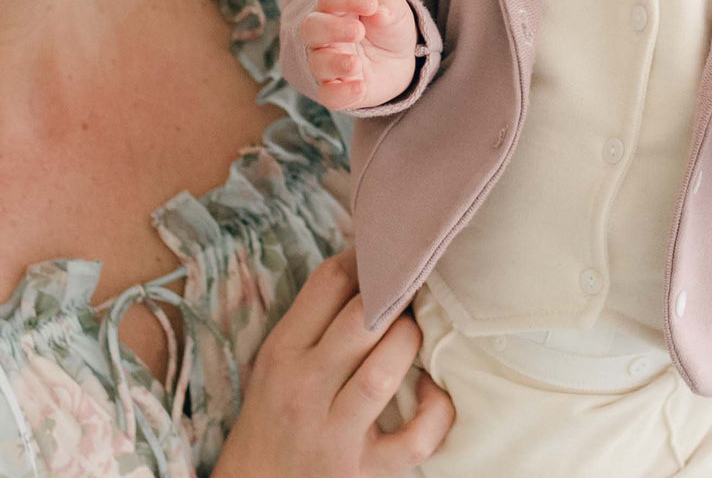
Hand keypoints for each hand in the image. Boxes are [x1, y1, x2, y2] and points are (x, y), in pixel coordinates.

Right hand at [214, 247, 452, 477]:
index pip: (330, 281)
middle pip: (361, 319)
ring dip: (410, 342)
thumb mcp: (279, 358)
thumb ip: (318, 314)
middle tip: (416, 287)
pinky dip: (435, 411)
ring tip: (415, 335)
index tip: (390, 256)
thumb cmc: (276, 415)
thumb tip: (373, 259)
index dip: (370, 258)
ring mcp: (333, 434)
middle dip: (399, 295)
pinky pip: (413, 440)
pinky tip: (433, 389)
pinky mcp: (362, 472)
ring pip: (384, 371)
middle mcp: (304, 389)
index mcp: (284, 351)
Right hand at [301, 0, 418, 110]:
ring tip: (357, 63)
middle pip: (312, 28)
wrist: (399, 57)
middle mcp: (325, 34)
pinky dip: (341, 93)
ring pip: (317, 63)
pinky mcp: (337, 89)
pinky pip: (328, 95)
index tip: (372, 5)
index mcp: (337, 6)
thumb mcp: (395, 9)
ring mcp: (328, 62)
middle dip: (332, 29)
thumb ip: (388, 6)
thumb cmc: (389, 25)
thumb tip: (379, 10)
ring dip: (335, 63)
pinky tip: (360, 87)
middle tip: (358, 31)